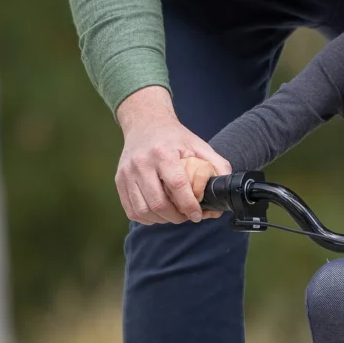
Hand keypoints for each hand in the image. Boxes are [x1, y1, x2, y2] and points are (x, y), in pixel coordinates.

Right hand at [114, 87, 228, 224]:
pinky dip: (147, 218)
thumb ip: (216, 165)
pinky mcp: (119, 181)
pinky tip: (158, 212)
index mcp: (163, 152)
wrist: (144, 123)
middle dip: (177, 217)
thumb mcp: (198, 145)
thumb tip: (224, 189)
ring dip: (162, 219)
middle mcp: (141, 163)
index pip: (177, 185)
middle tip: (187, 216)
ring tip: (174, 214)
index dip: (189, 205)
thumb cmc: (173, 137)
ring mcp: (126, 173)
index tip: (197, 215)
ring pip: (144, 210)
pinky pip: (132, 210)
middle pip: (158, 203)